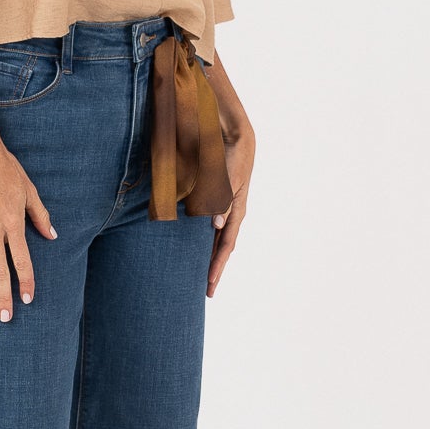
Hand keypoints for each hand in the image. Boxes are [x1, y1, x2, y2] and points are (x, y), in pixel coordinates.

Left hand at [207, 129, 253, 297]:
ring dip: (208, 257)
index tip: (209, 284)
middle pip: (221, 248)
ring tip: (198, 275)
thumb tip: (217, 224)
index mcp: (235, 211)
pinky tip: (193, 247)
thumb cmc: (231, 156)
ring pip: (215, 240)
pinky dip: (203, 240)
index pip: (225, 245)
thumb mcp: (227, 178)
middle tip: (205, 291)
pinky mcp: (216, 201)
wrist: (235, 137)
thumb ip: (221, 199)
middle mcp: (230, 213)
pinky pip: (208, 227)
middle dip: (214, 269)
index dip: (217, 265)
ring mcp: (224, 208)